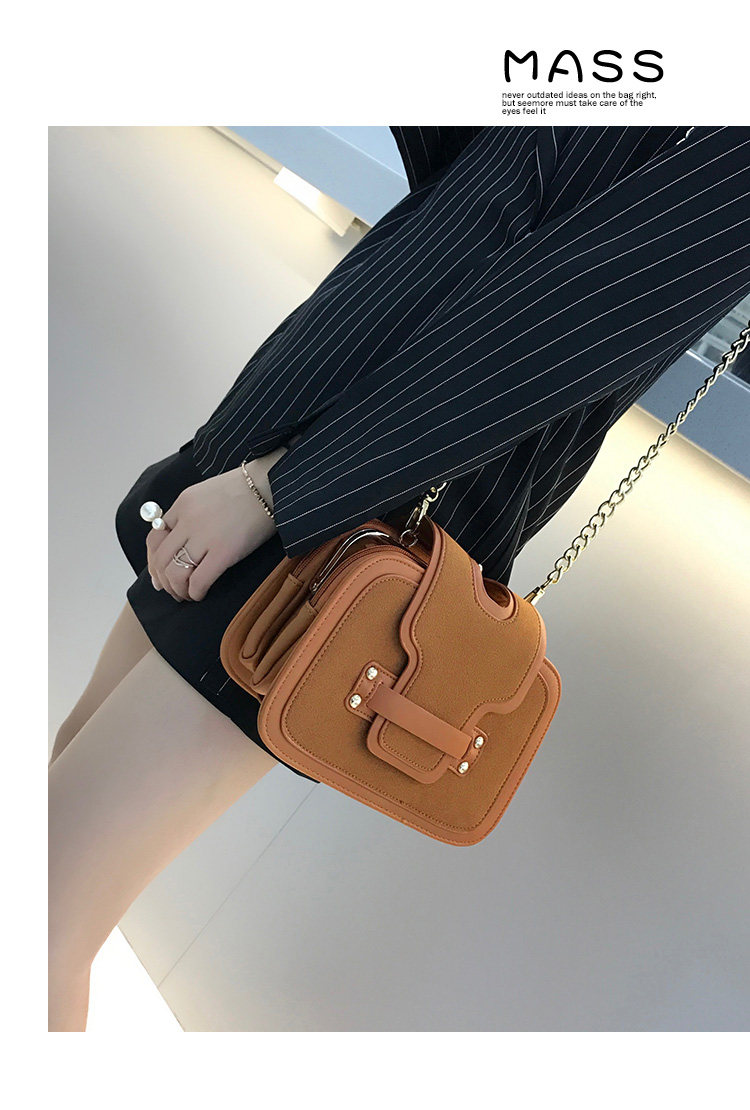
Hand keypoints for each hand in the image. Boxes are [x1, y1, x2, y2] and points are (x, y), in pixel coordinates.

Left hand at [146, 448, 283, 601]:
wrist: (272, 484)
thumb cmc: (247, 489)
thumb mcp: (208, 492)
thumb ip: (191, 512)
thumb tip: (181, 540)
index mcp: (183, 503)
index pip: (154, 538)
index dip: (154, 561)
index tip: (159, 576)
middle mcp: (188, 520)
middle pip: (161, 559)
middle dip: (164, 581)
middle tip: (173, 591)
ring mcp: (205, 536)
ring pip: (175, 573)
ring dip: (177, 590)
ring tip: (187, 595)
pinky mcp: (223, 552)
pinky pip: (198, 581)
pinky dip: (195, 593)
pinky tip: (201, 594)